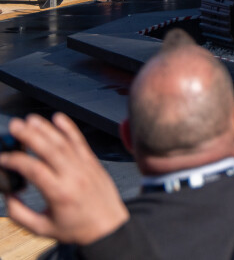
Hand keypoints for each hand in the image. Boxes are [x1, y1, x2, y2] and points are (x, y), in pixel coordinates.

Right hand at [1, 113, 128, 245]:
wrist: (109, 227)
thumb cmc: (75, 229)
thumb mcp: (42, 228)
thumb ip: (19, 214)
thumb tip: (8, 194)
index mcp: (60, 193)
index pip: (34, 169)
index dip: (15, 161)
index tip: (2, 158)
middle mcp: (74, 176)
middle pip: (50, 150)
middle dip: (31, 135)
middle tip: (14, 125)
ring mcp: (86, 166)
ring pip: (65, 142)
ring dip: (47, 128)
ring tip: (30, 119)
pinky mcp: (93, 162)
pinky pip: (80, 142)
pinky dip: (69, 128)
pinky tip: (58, 118)